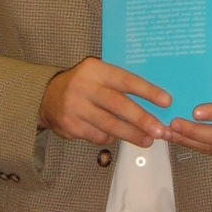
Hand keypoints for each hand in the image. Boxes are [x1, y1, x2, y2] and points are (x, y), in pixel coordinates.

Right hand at [39, 58, 170, 147]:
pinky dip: (110, 138)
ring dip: (131, 134)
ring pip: (109, 124)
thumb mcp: (98, 76)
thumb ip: (120, 85)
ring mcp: (74, 107)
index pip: (125, 80)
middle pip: (118, 104)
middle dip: (141, 119)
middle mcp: (83, 86)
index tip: (166, 101)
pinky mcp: (70, 125)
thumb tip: (155, 102)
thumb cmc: (83, 85)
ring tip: (147, 140)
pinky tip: (117, 138)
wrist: (46, 97)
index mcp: (95, 70)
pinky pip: (97, 135)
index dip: (147, 91)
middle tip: (159, 130)